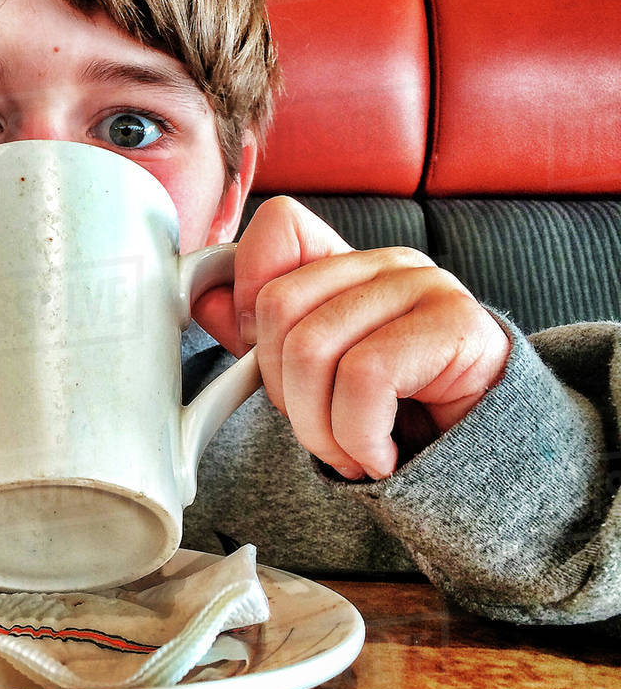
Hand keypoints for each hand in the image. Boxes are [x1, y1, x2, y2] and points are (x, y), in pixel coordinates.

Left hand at [195, 197, 510, 480]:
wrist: (488, 462)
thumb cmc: (397, 416)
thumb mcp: (316, 376)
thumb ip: (259, 336)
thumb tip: (199, 296)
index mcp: (345, 265)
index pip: (279, 225)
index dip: (248, 291)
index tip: (262, 360)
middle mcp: (385, 263)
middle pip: (279, 306)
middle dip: (284, 392)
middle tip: (320, 431)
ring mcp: (424, 286)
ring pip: (315, 349)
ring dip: (321, 429)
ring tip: (351, 452)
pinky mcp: (455, 325)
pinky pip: (365, 379)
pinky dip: (358, 437)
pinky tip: (381, 456)